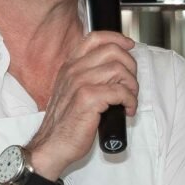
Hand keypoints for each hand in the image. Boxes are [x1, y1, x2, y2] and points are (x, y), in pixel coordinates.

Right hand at [27, 30, 136, 180]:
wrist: (52, 146)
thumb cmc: (64, 123)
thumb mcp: (71, 91)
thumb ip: (87, 77)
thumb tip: (115, 70)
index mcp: (70, 66)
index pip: (95, 38)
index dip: (117, 39)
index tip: (129, 46)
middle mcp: (73, 70)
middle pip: (112, 51)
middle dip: (130, 66)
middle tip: (131, 84)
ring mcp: (79, 83)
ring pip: (119, 69)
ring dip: (132, 85)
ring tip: (129, 99)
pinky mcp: (88, 99)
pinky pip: (120, 91)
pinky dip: (130, 101)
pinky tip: (127, 110)